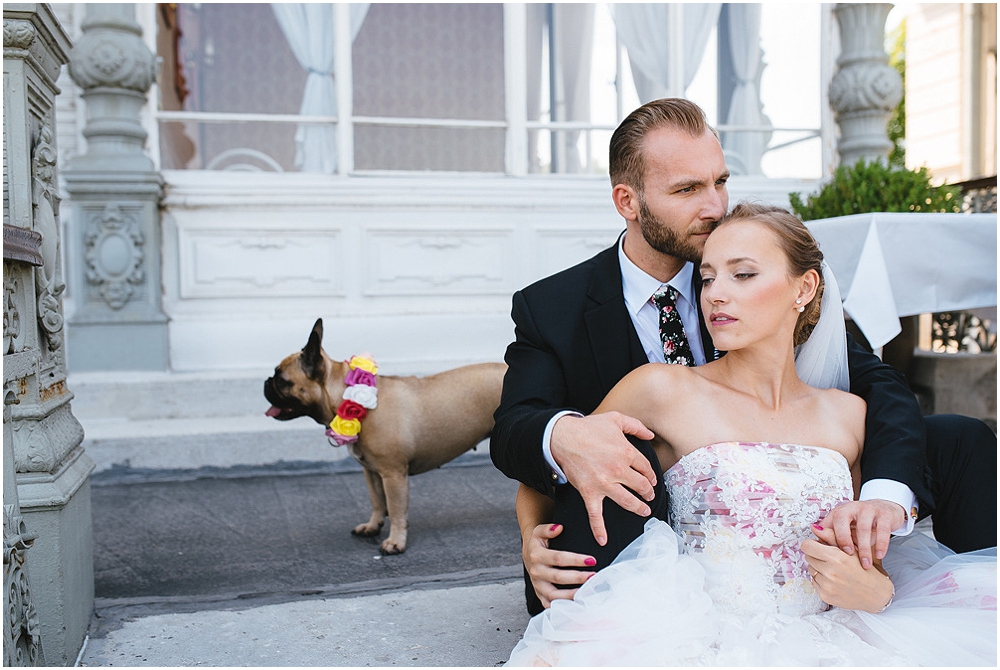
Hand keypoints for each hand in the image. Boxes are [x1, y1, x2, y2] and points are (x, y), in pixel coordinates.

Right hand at [523, 523, 595, 608]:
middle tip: (594, 577)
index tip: (592, 560)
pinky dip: (563, 607)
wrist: (529, 554)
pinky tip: (577, 604)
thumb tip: (559, 528)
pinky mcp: (540, 596)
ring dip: (572, 595)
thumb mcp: (539, 531)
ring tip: (588, 593)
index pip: (559, 558)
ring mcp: (538, 586)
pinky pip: (551, 605)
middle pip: (558, 577)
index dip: (576, 560)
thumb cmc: (538, 543)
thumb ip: (548, 529)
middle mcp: (536, 572)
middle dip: (578, 578)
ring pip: (554, 595)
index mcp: (537, 555)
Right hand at [549, 412, 656, 545]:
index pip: (646, 469)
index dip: (651, 475)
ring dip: (638, 508)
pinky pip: (595, 514)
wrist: (561, 437)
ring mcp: (604, 483)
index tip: (652, 480)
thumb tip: (650, 435)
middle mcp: (618, 470)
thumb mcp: (615, 419)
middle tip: (649, 496)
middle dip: (648, 492)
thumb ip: (636, 426)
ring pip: (627, 501)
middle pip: (641, 486)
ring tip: (644, 511)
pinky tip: (603, 540)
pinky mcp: (589, 492)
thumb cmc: (588, 427)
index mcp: (627, 452)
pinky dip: (598, 529)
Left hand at [802, 537, 893, 611]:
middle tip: (830, 558)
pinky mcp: (825, 596)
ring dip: (818, 568)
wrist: (877, 595)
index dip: (812, 544)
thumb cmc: (867, 570)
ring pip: (810, 569)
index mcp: (837, 557)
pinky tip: (834, 580)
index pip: (807, 546)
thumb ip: (832, 536)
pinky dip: (821, 580)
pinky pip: (813, 582)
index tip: (818, 545)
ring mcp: (827, 585)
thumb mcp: (853, 549)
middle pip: (807, 556)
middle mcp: (830, 572)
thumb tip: (815, 528)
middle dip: (816, 555)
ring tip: (834, 570)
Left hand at [811, 500, 905, 568]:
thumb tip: (815, 545)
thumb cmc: (862, 522)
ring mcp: (869, 509)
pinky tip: (879, 555)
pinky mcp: (885, 514)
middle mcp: (852, 507)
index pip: (830, 521)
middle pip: (842, 519)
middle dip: (843, 538)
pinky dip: (881, 544)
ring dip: (864, 547)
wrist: (887, 511)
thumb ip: (832, 535)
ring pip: (863, 527)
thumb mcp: (847, 528)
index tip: (829, 553)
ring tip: (865, 564)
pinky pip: (882, 529)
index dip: (829, 536)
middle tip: (847, 555)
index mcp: (840, 511)